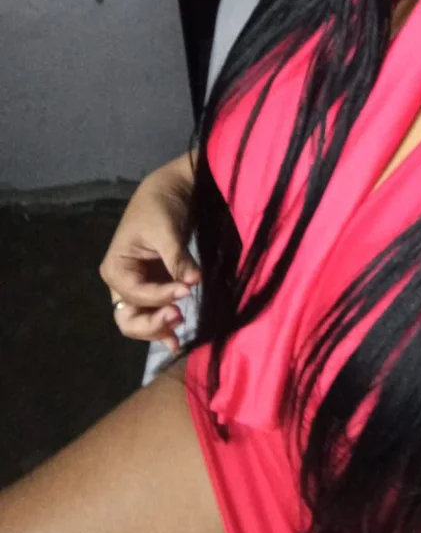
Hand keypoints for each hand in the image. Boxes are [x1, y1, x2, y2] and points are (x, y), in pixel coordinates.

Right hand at [99, 153, 199, 353]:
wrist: (170, 190)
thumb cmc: (160, 206)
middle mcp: (121, 282)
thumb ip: (177, 258)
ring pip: (140, 320)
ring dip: (158, 328)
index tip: (187, 289)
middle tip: (179, 317)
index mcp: (115, 268)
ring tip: (180, 329)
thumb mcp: (167, 230)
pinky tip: (176, 342)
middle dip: (151, 323)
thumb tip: (193, 280)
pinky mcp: (154, 287)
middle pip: (128, 317)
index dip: (161, 296)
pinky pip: (153, 313)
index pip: (135, 293)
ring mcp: (137, 287)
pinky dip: (162, 326)